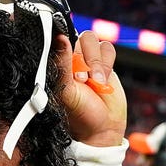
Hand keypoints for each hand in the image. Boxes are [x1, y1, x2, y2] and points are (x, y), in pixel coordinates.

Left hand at [55, 31, 126, 146]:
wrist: (101, 127)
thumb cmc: (78, 112)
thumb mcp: (66, 89)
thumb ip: (63, 63)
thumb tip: (60, 38)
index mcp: (57, 64)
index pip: (60, 39)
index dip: (68, 48)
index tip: (72, 68)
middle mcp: (70, 58)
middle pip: (80, 38)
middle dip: (86, 60)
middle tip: (84, 81)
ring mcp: (87, 59)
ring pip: (94, 41)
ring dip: (97, 63)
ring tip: (96, 83)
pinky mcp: (104, 63)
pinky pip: (108, 48)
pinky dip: (107, 63)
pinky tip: (103, 81)